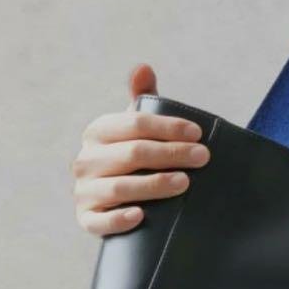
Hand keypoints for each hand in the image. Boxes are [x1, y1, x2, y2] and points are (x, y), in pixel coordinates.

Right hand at [71, 62, 210, 235]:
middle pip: (132, 153)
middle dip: (171, 154)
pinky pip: (100, 222)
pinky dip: (119, 219)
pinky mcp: (87, 219)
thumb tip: (143, 67)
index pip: (134, 125)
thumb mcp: (137, 128)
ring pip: (119, 187)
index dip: (168, 127)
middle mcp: (85, 160)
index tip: (199, 133)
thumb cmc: (135, 158)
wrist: (118, 200)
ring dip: (153, 185)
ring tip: (185, 183)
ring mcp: (85, 191)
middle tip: (204, 158)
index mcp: (98, 132)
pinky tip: (141, 216)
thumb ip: (143, 100)